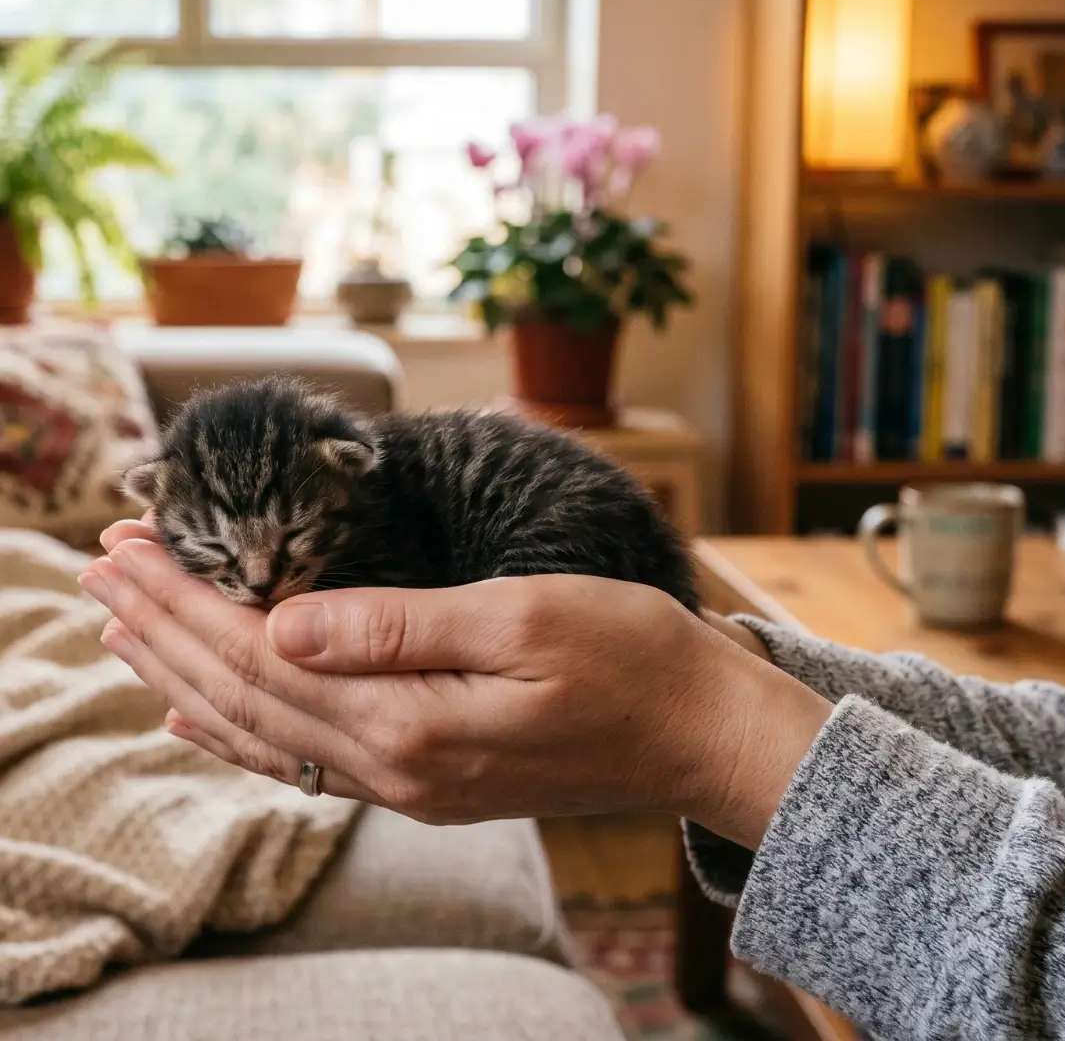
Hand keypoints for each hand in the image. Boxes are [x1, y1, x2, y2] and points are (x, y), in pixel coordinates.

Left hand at [85, 520, 827, 847]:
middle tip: (102, 570)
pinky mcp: (432, 777)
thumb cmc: (631, 658)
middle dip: (167, 631)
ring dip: (190, 678)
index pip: (262, 655)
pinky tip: (206, 718)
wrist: (699, 730)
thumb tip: (283, 622)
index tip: (128, 543)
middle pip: (247, 696)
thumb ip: (397, 626)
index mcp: (412, 722)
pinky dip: (243, 731)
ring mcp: (412, 783)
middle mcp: (397, 768)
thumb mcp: (522, 618)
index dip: (188, 599)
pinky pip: (307, 759)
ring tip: (129, 632)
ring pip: (266, 731)